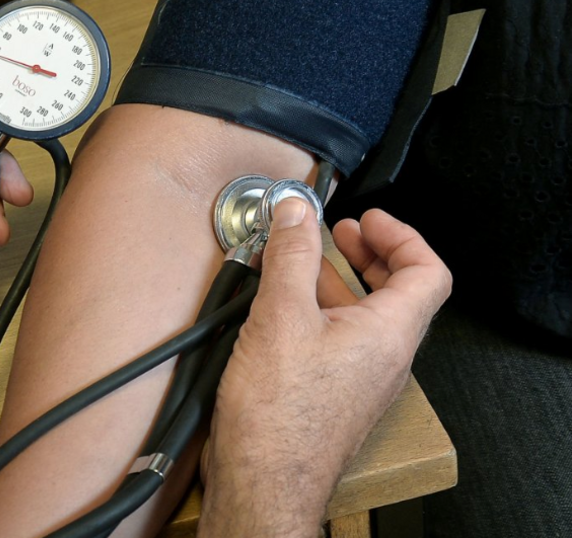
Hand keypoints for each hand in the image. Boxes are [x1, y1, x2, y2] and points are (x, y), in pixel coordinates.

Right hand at [198, 201, 451, 536]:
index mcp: (389, 333)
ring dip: (339, 282)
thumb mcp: (281, 316)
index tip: (367, 219)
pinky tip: (282, 309)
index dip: (401, 236)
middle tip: (341, 233)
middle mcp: (385, 359)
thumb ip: (291, 256)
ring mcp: (362, 380)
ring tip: (301, 264)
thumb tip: (296, 211)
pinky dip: (321, 312)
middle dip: (370, 254)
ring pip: (366, 317)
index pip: (427, 272)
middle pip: (400, 292)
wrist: (264, 480)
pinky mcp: (335, 396)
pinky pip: (342, 341)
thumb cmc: (279, 415)